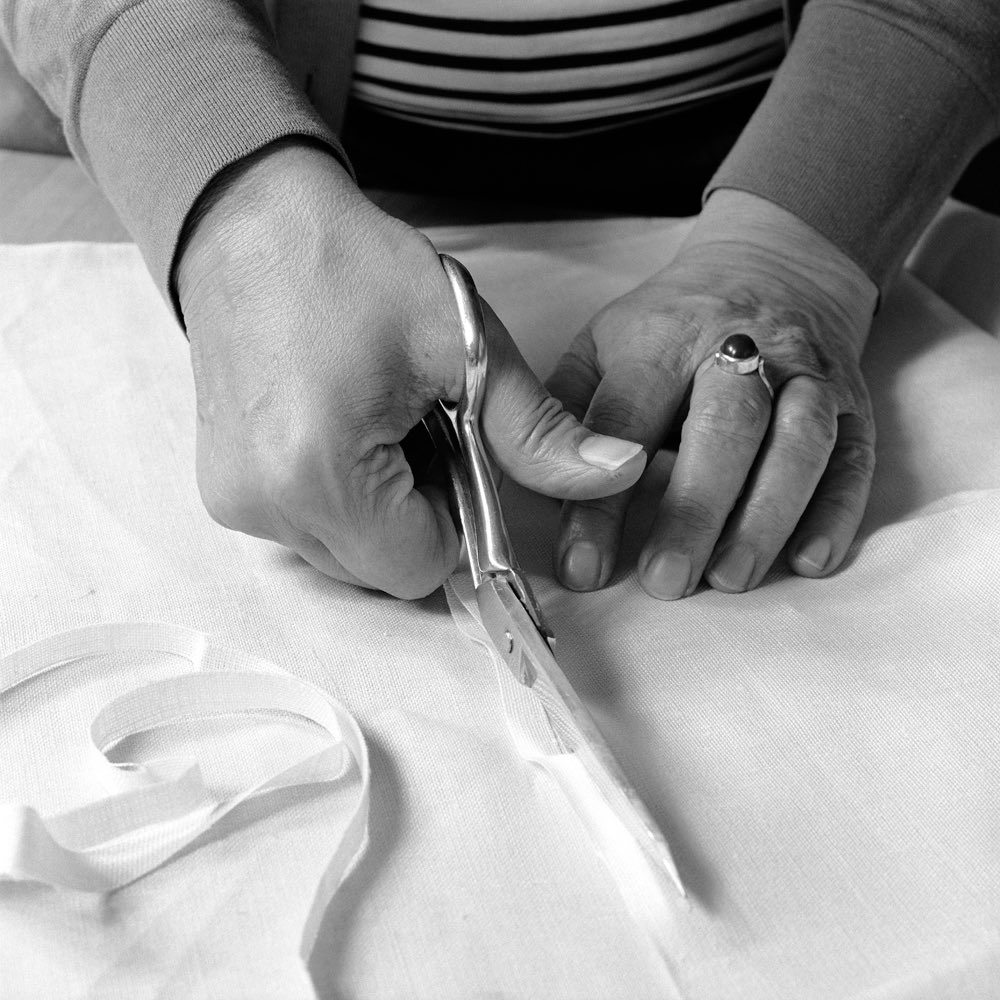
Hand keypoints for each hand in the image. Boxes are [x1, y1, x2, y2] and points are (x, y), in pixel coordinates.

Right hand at [175, 142, 644, 597]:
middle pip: (382, 569)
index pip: (421, 567)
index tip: (457, 453)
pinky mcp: (222, 489)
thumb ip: (539, 430)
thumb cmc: (354, 268)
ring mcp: (234, 500)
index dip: (458, 520)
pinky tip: (340, 430)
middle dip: (419, 516)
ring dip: (380, 509)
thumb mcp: (465, 344)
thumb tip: (621, 472)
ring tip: (377, 424)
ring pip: (345, 553)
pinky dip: (340, 497)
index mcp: (321, 473)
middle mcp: (264, 504)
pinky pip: (307, 528)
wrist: (249, 222)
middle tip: (419, 431)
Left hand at [547, 190, 878, 598]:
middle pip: (725, 426)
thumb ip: (570, 407)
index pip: (625, 420)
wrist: (774, 268)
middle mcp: (741, 347)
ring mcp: (806, 373)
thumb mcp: (604, 343)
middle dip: (694, 510)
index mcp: (662, 337)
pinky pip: (853, 457)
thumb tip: (534, 484)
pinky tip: (809, 560)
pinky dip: (837, 512)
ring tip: (730, 579)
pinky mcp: (852, 402)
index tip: (584, 569)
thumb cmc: (673, 324)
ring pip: (798, 442)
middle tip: (665, 582)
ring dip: (766, 516)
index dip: (600, 498)